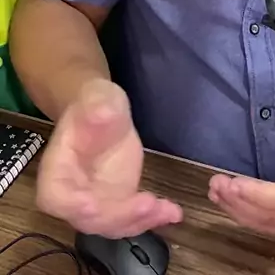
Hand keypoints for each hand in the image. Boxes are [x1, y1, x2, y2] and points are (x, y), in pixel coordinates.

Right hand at [36, 79, 182, 237]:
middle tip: (148, 204)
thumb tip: (102, 112)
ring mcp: (97, 202)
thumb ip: (96, 105)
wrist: (104, 111)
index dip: (72, 206)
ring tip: (166, 210)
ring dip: (140, 221)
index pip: (56, 196)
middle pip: (90, 218)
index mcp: (57, 169)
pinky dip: (153, 217)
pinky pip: (132, 218)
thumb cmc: (94, 102)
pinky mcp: (118, 203)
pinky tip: (173, 212)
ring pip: (114, 224)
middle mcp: (73, 194)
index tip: (92, 205)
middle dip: (119, 215)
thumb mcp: (95, 96)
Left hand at [208, 106, 274, 235]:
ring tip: (216, 193)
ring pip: (267, 224)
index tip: (232, 183)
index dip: (255, 194)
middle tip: (215, 184)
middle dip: (239, 202)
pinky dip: (248, 216)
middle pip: (269, 215)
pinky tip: (232, 203)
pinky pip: (270, 225)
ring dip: (239, 210)